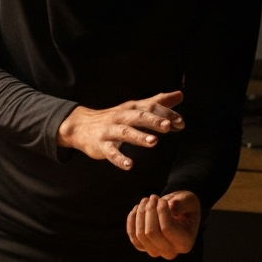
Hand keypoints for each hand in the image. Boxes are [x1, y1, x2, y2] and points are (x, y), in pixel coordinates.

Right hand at [57, 91, 183, 169]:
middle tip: (168, 126)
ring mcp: (110, 131)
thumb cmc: (113, 118)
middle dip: (153, 121)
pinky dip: (119, 159)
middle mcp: (121, 117)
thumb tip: (180, 95)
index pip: (151, 108)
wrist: (80, 126)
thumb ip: (157, 103)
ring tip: (153, 141)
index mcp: (132, 108)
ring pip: (125, 132)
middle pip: (139, 117)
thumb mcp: (134, 108)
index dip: (166, 114)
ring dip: (139, 136)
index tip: (181, 123)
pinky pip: (111, 152)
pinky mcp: (101, 145)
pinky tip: (129, 165)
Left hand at [127, 191, 200, 259]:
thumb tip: (171, 206)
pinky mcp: (142, 247)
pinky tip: (138, 208)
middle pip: (151, 233)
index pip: (167, 228)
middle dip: (150, 211)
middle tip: (154, 197)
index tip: (162, 200)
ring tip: (146, 200)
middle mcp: (170, 252)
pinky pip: (132, 234)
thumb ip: (183, 203)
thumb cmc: (185, 206)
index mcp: (185, 243)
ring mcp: (154, 251)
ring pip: (139, 234)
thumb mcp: (189, 201)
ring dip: (140, 213)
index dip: (161, 211)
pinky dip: (132, 219)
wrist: (177, 213)